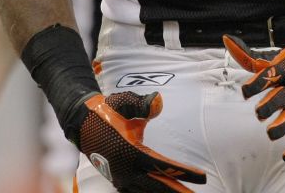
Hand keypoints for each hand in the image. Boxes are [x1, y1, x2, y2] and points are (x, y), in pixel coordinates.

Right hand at [77, 92, 206, 192]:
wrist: (82, 122)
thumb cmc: (107, 111)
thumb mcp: (123, 102)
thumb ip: (141, 103)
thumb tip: (157, 101)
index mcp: (132, 153)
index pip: (164, 166)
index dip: (184, 172)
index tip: (202, 177)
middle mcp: (127, 169)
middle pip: (158, 186)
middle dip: (178, 191)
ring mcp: (121, 176)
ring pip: (147, 191)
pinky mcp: (117, 178)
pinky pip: (136, 191)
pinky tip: (161, 192)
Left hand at [224, 36, 284, 160]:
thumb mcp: (280, 59)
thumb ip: (251, 58)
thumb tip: (226, 41)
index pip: (268, 77)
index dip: (255, 85)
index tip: (246, 92)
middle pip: (280, 98)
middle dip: (268, 107)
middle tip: (260, 113)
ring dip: (280, 127)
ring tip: (271, 132)